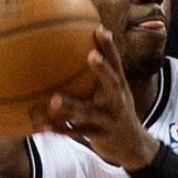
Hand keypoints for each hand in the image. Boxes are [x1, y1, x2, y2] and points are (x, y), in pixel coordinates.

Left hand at [44, 27, 158, 169]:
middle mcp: (118, 102)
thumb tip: (75, 55)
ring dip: (72, 106)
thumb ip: (100, 78)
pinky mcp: (102, 136)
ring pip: (91, 112)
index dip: (110, 48)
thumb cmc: (116, 114)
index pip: (117, 64)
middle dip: (103, 69)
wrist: (133, 146)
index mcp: (119, 89)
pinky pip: (79, 133)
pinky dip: (63, 129)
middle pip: (112, 83)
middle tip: (92, 55)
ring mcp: (110, 120)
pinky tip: (45, 126)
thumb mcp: (115, 95)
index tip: (100, 30)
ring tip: (54, 100)